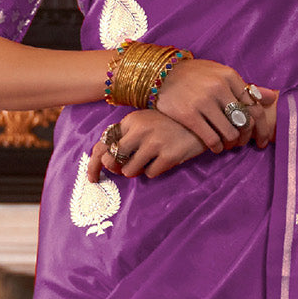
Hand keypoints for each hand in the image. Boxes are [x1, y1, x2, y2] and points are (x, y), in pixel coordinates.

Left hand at [87, 108, 207, 181]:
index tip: (93, 179)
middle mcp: (140, 129)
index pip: (104, 144)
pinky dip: (154, 171)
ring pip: (130, 170)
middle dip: (118, 169)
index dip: (95, 164)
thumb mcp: (146, 122)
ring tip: (150, 160)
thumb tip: (107, 164)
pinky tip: (165, 159)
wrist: (204, 121)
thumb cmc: (170, 123)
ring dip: (137, 171)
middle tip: (126, 169)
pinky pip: (150, 174)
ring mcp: (155, 142)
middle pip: (114, 159)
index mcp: (131, 120)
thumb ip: (126, 138)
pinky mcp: (170, 155)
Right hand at [155, 58, 277, 151]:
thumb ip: (245, 88)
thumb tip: (274, 97)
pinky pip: (211, 138)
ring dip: (231, 144)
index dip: (261, 127)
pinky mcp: (189, 114)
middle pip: (244, 122)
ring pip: (230, 132)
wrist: (161, 74)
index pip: (254, 106)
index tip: (261, 140)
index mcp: (229, 76)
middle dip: (246, 138)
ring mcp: (203, 101)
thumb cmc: (195, 76)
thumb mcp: (220, 75)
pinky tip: (216, 147)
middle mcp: (218, 87)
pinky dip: (217, 147)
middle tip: (242, 144)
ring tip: (228, 145)